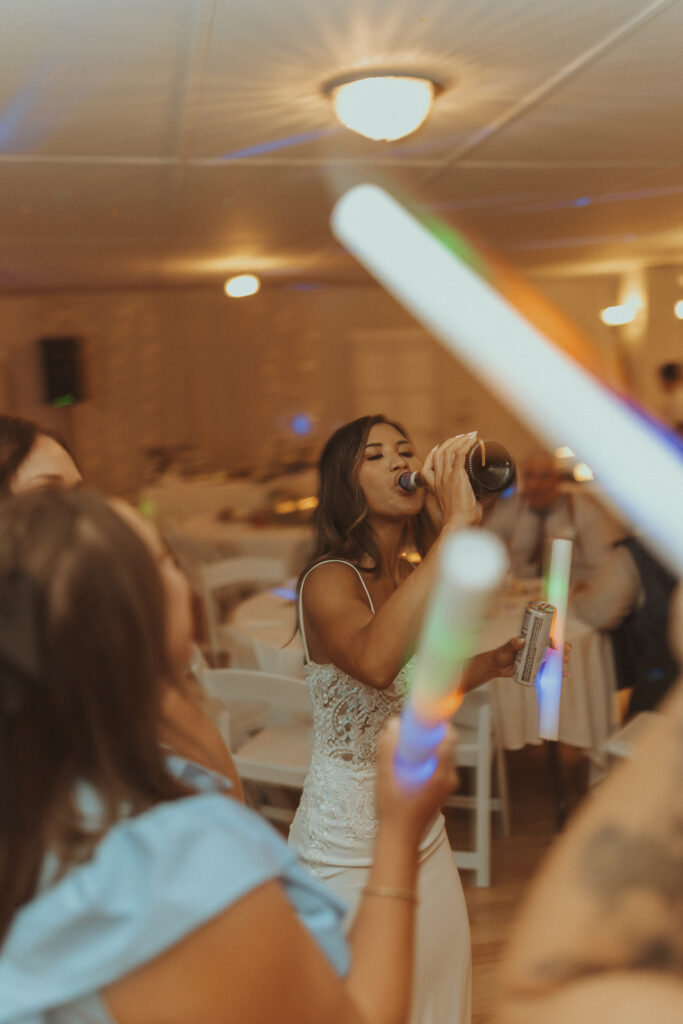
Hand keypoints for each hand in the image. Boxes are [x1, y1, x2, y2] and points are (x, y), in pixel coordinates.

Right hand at [375, 717, 458, 845]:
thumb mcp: (385, 776)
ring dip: (428, 746)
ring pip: (443, 753)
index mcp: (439, 773)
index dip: (438, 722)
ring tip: (407, 751)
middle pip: (446, 743)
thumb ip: (389, 748)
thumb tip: (393, 723)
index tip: (423, 716)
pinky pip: (440, 764)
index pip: (450, 737)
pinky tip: (410, 765)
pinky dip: (428, 758)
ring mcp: (448, 783)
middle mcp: (449, 777)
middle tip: (410, 733)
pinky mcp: (444, 788)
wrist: (400, 837)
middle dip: (430, 734)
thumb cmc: (393, 810)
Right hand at [420, 432, 481, 529]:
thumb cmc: (464, 519)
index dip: (434, 454)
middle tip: (464, 437)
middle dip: (451, 441)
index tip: (440, 446)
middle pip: (440, 453)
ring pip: (449, 450)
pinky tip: (473, 440)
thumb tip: (497, 491)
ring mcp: (446, 477)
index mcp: (437, 487)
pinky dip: (466, 445)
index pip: (428, 465)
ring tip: (471, 435)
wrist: (460, 524)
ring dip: (460, 440)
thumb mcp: (468, 504)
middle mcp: (439, 480)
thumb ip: (479, 496)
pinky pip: (459, 454)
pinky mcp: (456, 476)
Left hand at [483, 637, 570, 681]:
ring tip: (566, 661)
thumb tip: (521, 640)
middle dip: (562, 650)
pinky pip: (549, 673)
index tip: (561, 642)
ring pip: (553, 661)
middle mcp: (537, 651)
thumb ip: (513, 644)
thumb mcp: (507, 648)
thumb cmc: (502, 654)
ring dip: (561, 661)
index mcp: (532, 643)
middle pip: (554, 650)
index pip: (547, 639)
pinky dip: (558, 674)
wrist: (497, 667)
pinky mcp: (536, 671)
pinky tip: (567, 675)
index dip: (557, 640)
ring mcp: (538, 661)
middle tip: (566, 652)